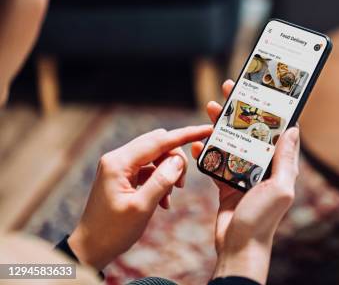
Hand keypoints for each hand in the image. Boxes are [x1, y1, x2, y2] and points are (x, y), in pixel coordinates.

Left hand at [68, 125, 211, 270]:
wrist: (90, 249)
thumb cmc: (112, 231)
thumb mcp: (142, 207)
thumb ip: (162, 180)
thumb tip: (179, 160)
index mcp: (119, 162)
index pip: (159, 140)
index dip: (186, 135)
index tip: (206, 130)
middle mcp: (117, 159)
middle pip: (158, 144)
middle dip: (176, 159)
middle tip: (183, 183)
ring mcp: (119, 166)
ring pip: (155, 156)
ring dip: (168, 172)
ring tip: (170, 196)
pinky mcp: (122, 176)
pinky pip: (149, 169)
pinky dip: (160, 180)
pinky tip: (163, 200)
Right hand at [191, 80, 299, 283]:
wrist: (238, 247)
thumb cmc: (262, 220)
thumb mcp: (280, 188)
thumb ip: (285, 160)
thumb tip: (294, 129)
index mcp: (279, 165)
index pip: (275, 130)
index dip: (266, 109)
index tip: (257, 89)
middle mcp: (262, 167)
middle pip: (250, 131)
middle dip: (239, 110)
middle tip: (229, 89)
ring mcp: (243, 174)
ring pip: (231, 142)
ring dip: (220, 125)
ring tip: (210, 108)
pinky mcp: (226, 184)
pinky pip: (215, 162)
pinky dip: (206, 150)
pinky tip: (198, 141)